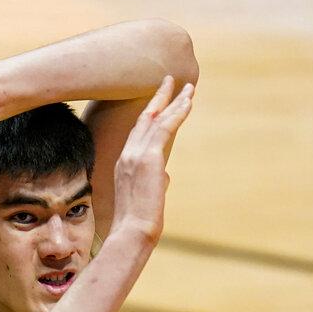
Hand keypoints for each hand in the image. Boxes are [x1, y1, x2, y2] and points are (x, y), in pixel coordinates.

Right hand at [111, 75, 194, 244]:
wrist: (133, 230)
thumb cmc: (138, 221)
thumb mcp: (147, 196)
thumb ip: (155, 181)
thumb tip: (165, 177)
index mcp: (124, 163)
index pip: (138, 133)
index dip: (149, 114)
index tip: (160, 101)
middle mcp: (127, 154)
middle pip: (144, 119)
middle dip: (159, 98)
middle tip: (170, 80)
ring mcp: (135, 154)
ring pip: (157, 119)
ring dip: (174, 101)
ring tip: (188, 87)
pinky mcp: (149, 157)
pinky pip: (165, 127)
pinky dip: (177, 112)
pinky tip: (188, 101)